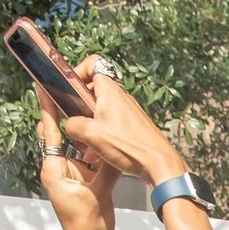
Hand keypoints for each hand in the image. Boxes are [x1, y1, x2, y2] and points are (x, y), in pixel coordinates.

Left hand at [36, 93, 118, 229]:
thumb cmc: (88, 228)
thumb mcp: (99, 195)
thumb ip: (106, 169)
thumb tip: (113, 146)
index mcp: (54, 169)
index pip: (50, 131)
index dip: (48, 107)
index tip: (43, 85)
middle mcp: (60, 169)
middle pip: (60, 135)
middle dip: (66, 114)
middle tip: (74, 91)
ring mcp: (72, 177)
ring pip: (77, 146)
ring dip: (85, 133)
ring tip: (92, 110)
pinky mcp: (85, 184)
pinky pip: (89, 160)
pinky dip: (96, 151)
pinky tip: (105, 139)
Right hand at [58, 59, 186, 186]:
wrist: (160, 164)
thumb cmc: (129, 146)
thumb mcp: (90, 134)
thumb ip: (72, 125)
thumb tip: (69, 126)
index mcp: (110, 91)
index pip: (92, 65)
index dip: (78, 71)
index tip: (68, 87)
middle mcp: (121, 97)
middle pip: (93, 94)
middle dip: (80, 110)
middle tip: (75, 126)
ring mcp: (129, 112)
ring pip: (102, 113)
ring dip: (91, 128)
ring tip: (87, 147)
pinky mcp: (135, 127)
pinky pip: (113, 126)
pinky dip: (103, 137)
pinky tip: (100, 155)